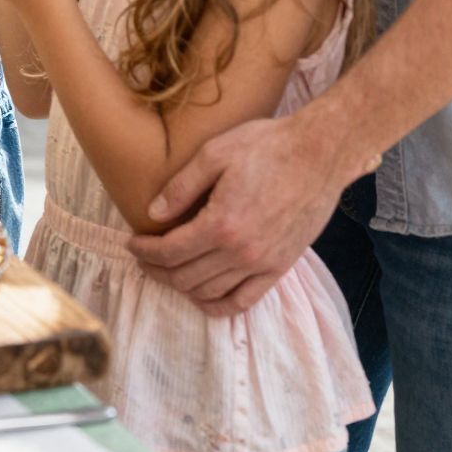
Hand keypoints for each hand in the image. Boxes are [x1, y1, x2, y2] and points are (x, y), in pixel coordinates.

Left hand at [126, 106, 356, 316]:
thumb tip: (152, 214)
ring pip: (210, 292)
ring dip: (181, 286)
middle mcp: (241, 252)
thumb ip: (180, 187)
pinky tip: (202, 296)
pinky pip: (244, 301)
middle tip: (143, 257)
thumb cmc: (267, 146)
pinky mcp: (281, 267)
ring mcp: (263, 263)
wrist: (320, 154)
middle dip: (157, 270)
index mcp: (221, 223)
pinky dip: (218, 304)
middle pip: (185, 276)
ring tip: (166, 270)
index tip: (131, 242)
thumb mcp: (214, 154)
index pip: (170, 251)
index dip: (145, 250)